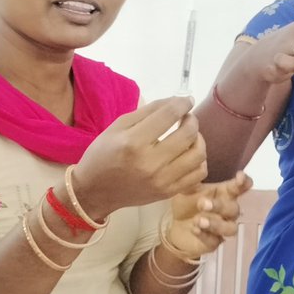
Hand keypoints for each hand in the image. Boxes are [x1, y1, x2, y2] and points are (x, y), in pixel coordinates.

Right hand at [72, 97, 208, 218]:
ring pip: (198, 155)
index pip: (169, 115)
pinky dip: (199, 161)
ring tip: (189, 136)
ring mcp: (162, 181)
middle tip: (186, 117)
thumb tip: (175, 101)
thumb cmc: (103, 155)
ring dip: (198, 139)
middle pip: (188, 134)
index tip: (186, 100)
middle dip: (192, 120)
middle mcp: (150, 162)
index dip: (182, 103)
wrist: (94, 192)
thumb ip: (148, 111)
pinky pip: (198, 174)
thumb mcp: (118, 127)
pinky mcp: (168, 193)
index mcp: (133, 142)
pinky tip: (189, 154)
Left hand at [165, 171, 251, 257]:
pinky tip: (194, 229)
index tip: (240, 176)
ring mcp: (222, 228)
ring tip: (198, 220)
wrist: (176, 226)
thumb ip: (193, 179)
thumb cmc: (187, 203)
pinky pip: (214, 241)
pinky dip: (205, 235)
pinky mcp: (214, 243)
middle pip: (234, 209)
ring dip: (216, 224)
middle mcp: (227, 211)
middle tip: (202, 203)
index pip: (241, 187)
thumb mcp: (187, 189)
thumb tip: (196, 163)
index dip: (244, 182)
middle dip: (220, 206)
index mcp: (225, 194)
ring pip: (230, 228)